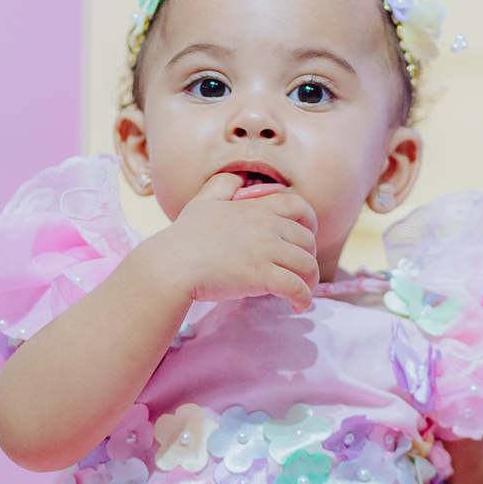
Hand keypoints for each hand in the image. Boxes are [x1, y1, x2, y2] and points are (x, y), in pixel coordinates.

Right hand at [150, 173, 319, 312]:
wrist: (172, 265)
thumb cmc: (184, 236)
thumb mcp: (203, 201)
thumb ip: (223, 185)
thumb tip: (237, 178)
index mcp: (257, 208)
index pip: (300, 207)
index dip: (310, 223)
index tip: (306, 239)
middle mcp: (267, 226)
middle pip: (307, 240)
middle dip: (309, 256)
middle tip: (300, 271)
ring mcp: (266, 251)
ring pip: (307, 265)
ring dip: (310, 281)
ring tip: (302, 292)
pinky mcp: (262, 276)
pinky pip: (296, 288)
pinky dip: (303, 298)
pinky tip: (298, 306)